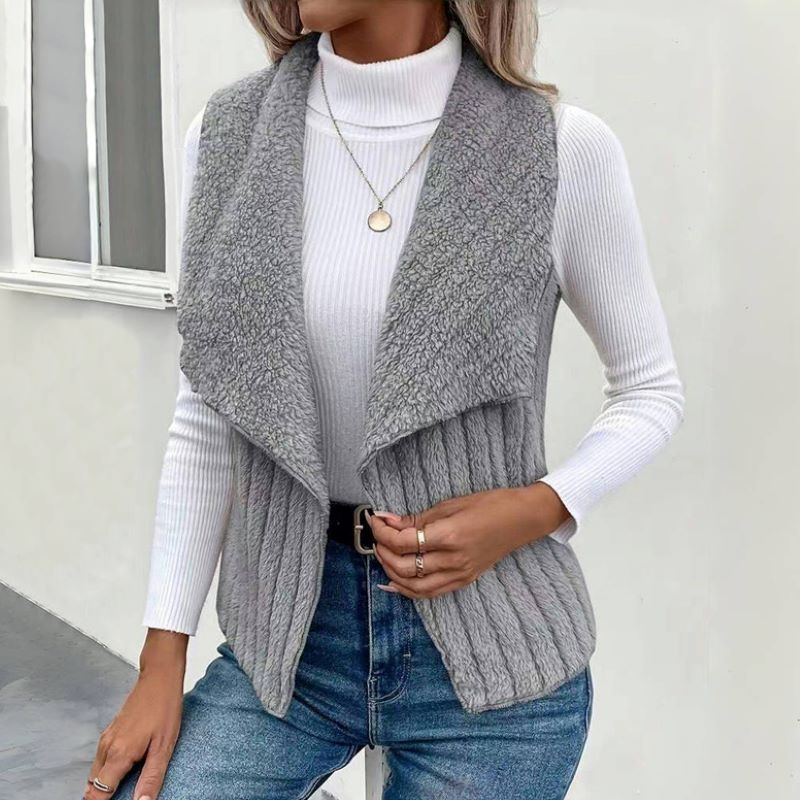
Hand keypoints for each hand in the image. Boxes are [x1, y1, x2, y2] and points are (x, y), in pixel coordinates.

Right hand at [83, 630, 187, 799]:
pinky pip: (101, 760)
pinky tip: (123, 770)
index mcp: (118, 755)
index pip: (97, 794)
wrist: (159, 678)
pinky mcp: (110, 732)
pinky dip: (106, 771)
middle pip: (92, 786)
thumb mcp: (164, 746)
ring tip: (122, 790)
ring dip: (104, 784)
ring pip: (95, 773)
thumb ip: (151, 778)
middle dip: (101, 797)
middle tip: (120, 797)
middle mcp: (106, 748)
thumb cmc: (164, 708)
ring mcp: (106, 739)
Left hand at [367, 481, 571, 599]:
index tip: (375, 521)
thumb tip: (388, 521)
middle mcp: (453, 560)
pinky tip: (395, 581)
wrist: (522, 519)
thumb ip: (417, 518)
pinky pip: (429, 592)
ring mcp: (459, 574)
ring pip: (413, 586)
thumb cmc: (490, 505)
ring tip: (383, 556)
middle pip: (403, 566)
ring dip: (391, 572)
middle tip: (377, 536)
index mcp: (450, 536)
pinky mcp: (463, 581)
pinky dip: (408, 589)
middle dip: (382, 551)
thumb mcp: (450, 504)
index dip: (382, 533)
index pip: (403, 542)